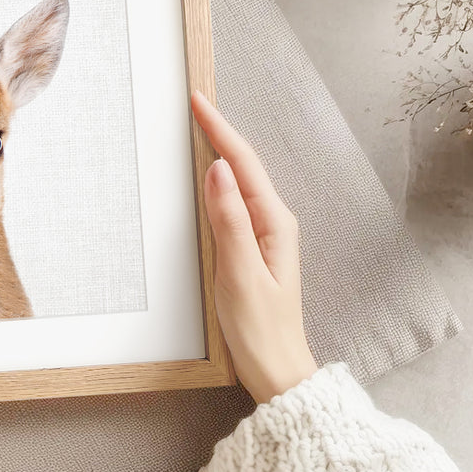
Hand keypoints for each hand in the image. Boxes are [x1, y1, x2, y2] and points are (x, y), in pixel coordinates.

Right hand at [191, 91, 316, 404]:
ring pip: (239, 180)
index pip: (243, 163)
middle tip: (194, 103)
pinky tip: (209, 174)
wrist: (277, 370)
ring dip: (220, 151)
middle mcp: (273, 222)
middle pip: (244, 164)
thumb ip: (229, 220)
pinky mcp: (253, 247)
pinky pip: (235, 201)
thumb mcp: (240, 273)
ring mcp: (265, 234)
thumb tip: (219, 170)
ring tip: (200, 126)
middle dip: (219, 131)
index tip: (198, 101)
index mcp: (273, 223)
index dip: (219, 129)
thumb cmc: (260, 330)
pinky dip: (219, 179)